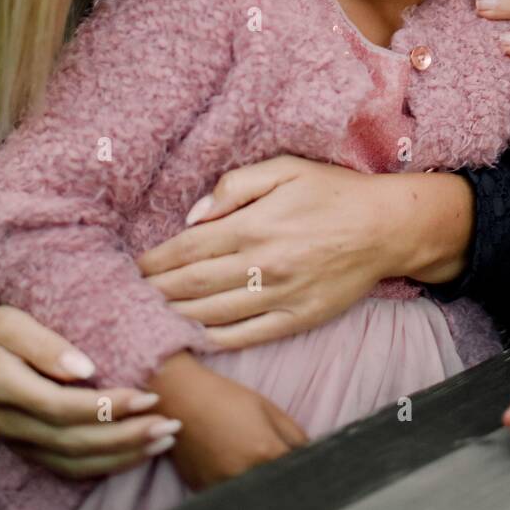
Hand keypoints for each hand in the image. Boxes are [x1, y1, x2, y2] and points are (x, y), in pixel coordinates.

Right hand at [0, 306, 170, 478]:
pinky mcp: (30, 450)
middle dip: (126, 437)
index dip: (107, 407)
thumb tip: (85, 367)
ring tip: (164, 441)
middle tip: (170, 424)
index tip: (149, 396)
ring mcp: (19, 442)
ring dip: (123, 456)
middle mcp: (12, 424)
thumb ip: (45, 344)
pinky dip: (106, 466)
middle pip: (74, 442)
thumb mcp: (11, 323)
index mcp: (7, 389)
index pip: (63, 407)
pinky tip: (137, 454)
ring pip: (74, 462)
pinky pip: (69, 469)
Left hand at [138, 156, 475, 349]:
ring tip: (144, 320)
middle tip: (122, 299)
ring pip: (210, 316)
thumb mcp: (286, 167)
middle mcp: (262, 264)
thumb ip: (234, 185)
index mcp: (254, 224)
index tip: (128, 268)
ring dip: (172, 319)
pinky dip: (211, 342)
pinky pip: (243, 338)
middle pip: (189, 286)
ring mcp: (279, 297)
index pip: (186, 249)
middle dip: (151, 293)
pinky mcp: (295, 319)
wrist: (387, 227)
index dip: (152, 262)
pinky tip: (189, 340)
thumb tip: (191, 216)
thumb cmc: (334, 191)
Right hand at [151, 352, 306, 490]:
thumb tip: (310, 455)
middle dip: (277, 476)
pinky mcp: (202, 491)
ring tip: (245, 458)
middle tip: (269, 457)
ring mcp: (221, 486)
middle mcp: (243, 474)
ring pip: (250, 494)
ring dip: (256, 483)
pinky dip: (233, 486)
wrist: (180, 398)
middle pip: (273, 486)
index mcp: (265, 452)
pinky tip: (228, 465)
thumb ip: (295, 436)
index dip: (299, 467)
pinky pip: (226, 495)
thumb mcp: (268, 409)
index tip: (296, 461)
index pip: (294, 472)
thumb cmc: (226, 398)